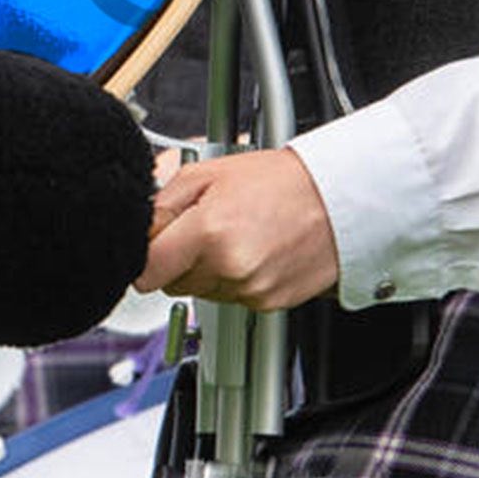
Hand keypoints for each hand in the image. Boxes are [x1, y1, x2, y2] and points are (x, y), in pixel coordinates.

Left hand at [136, 149, 340, 310]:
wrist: (337, 199)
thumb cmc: (279, 181)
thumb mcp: (207, 174)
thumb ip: (163, 205)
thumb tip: (141, 232)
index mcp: (208, 232)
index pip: (147, 272)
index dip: (143, 258)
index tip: (150, 248)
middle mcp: (229, 267)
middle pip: (171, 283)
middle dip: (177, 260)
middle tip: (200, 229)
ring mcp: (251, 289)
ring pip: (201, 291)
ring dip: (206, 270)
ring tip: (233, 236)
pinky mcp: (269, 303)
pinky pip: (231, 297)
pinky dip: (233, 280)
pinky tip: (252, 251)